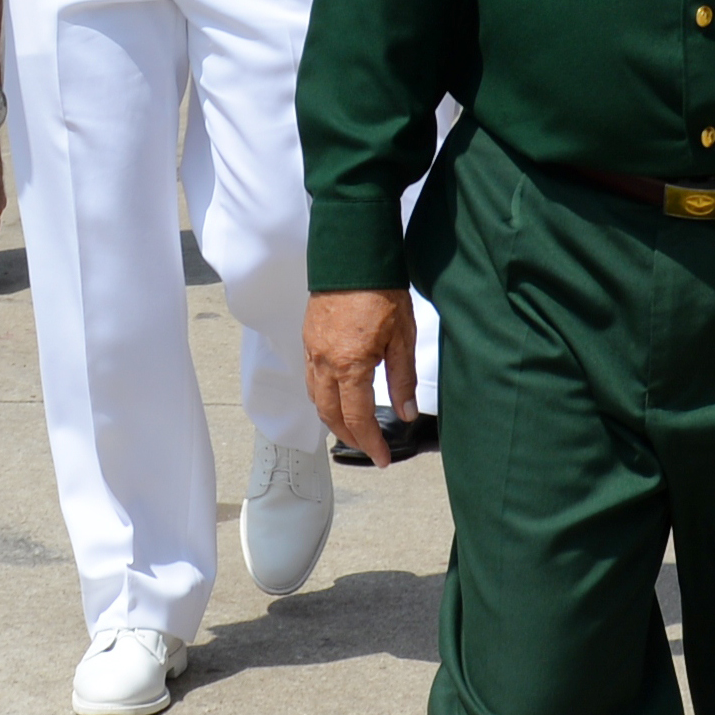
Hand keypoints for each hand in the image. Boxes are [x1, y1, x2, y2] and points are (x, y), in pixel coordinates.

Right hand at [304, 288, 415, 466]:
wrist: (353, 255)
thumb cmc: (381, 291)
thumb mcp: (402, 338)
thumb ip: (402, 379)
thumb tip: (406, 414)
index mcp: (349, 366)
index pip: (357, 418)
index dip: (371, 443)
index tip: (383, 459)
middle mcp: (325, 363)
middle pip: (331, 416)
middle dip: (350, 437)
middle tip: (371, 448)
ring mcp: (313, 351)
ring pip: (317, 399)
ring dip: (333, 419)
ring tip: (354, 428)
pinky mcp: (309, 339)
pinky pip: (311, 379)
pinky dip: (323, 397)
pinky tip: (338, 396)